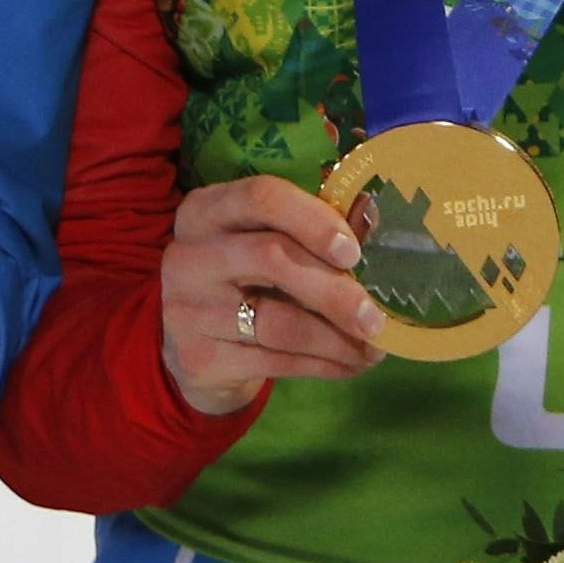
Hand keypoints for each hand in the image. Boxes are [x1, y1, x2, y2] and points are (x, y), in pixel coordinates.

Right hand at [160, 175, 388, 415]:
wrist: (194, 345)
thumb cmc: (244, 278)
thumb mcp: (267, 242)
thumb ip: (317, 226)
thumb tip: (371, 211)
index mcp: (207, 210)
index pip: (261, 197)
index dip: (313, 220)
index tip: (353, 252)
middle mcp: (188, 255)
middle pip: (272, 259)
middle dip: (334, 291)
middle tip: (375, 318)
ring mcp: (188, 310)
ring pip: (279, 323)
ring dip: (337, 340)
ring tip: (373, 349)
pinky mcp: (199, 359)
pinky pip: (275, 361)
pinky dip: (322, 365)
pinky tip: (349, 365)